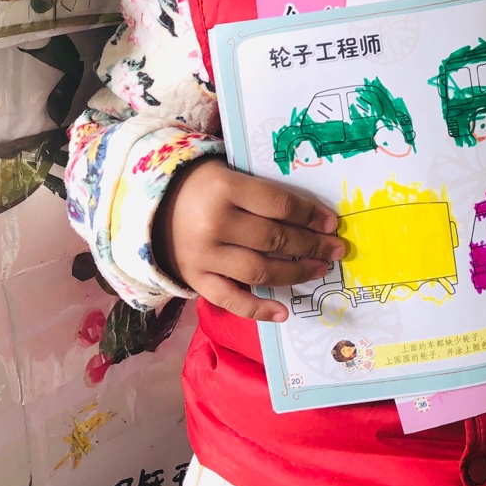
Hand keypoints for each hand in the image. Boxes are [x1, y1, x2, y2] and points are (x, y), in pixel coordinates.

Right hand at [152, 157, 343, 320]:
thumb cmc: (202, 186)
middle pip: (275, 239)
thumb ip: (262, 191)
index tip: (331, 223)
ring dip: (296, 273)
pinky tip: (284, 312)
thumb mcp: (229, 173)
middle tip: (335, 249)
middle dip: (312, 246)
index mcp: (226, 189)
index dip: (310, 215)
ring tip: (319, 270)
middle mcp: (216, 224)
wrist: (150, 206)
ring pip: (260, 271)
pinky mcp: (196, 280)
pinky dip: (258, 310)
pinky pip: (231, 300)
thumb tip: (311, 213)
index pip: (280, 205)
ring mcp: (205, 256)